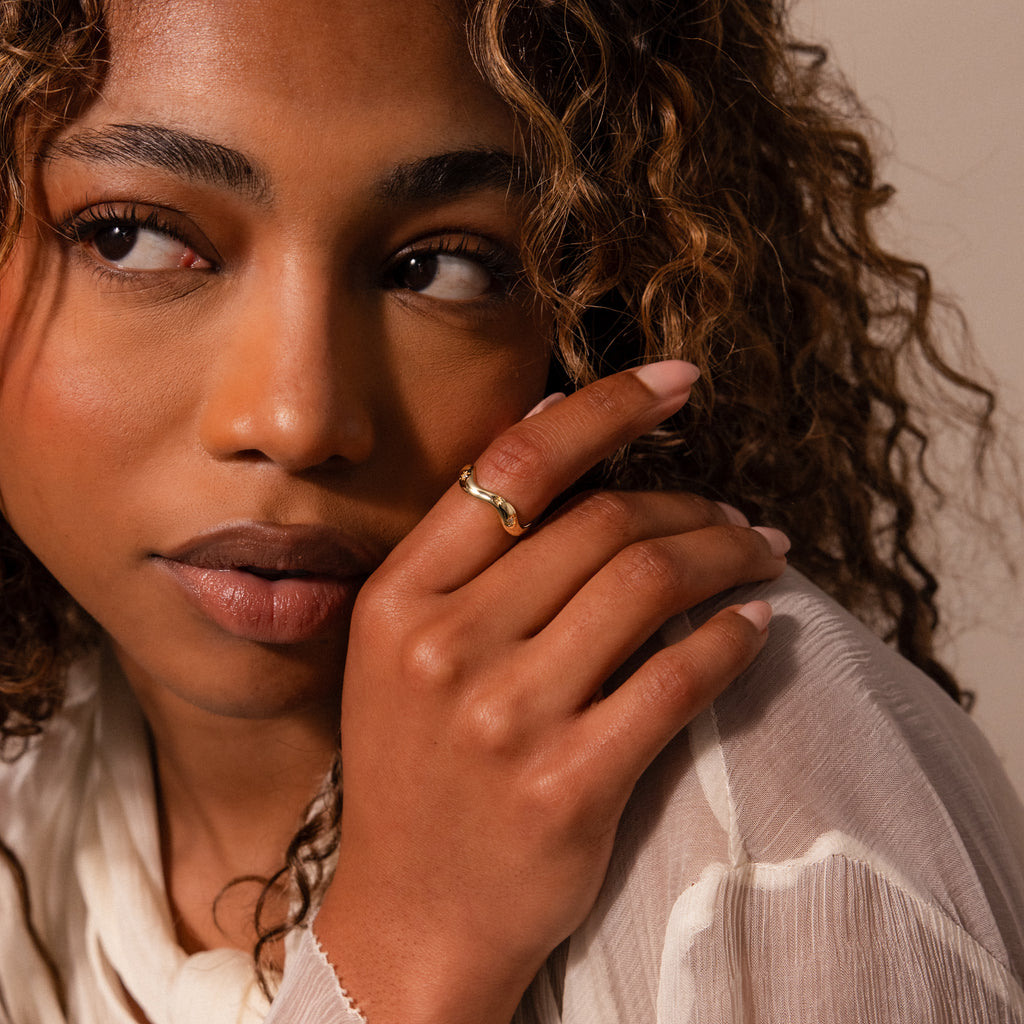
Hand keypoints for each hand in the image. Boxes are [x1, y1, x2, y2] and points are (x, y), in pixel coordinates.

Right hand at [315, 363, 787, 1023]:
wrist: (413, 917)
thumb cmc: (416, 772)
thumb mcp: (402, 649)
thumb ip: (467, 548)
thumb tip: (546, 423)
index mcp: (399, 598)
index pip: (514, 468)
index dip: (605, 407)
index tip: (677, 381)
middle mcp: (446, 647)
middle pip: (602, 523)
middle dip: (692, 503)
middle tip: (738, 516)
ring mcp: (506, 718)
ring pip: (651, 586)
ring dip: (729, 557)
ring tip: (763, 555)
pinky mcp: (569, 784)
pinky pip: (680, 680)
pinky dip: (735, 639)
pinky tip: (759, 627)